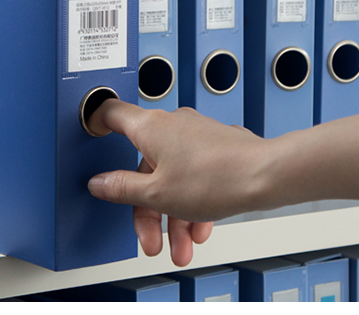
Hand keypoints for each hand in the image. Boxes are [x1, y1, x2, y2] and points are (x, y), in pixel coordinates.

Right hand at [86, 99, 270, 265]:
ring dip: (174, 215)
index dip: (97, 123)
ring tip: (182, 245)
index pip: (111, 114)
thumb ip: (122, 189)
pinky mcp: (217, 146)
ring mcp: (196, 134)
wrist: (268, 176)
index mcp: (149, 127)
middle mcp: (171, 124)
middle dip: (148, 209)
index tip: (91, 134)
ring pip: (172, 176)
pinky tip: (200, 227)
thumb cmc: (217, 177)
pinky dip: (192, 202)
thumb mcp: (157, 194)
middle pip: (143, 165)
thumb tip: (99, 183)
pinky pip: (194, 175)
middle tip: (151, 238)